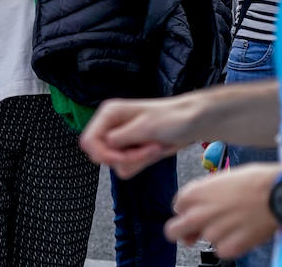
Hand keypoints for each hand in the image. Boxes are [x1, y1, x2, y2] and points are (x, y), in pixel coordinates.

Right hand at [80, 95, 197, 178]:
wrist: (193, 123)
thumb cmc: (172, 118)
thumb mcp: (145, 127)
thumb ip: (121, 137)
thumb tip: (105, 145)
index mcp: (109, 114)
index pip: (88, 141)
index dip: (103, 154)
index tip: (122, 157)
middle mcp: (111, 126)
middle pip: (100, 155)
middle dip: (123, 158)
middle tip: (145, 149)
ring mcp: (121, 139)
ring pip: (114, 164)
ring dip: (136, 160)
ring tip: (154, 147)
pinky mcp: (131, 150)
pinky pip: (126, 167)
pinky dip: (141, 163)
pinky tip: (154, 151)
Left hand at [166, 163, 281, 256]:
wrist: (278, 193)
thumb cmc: (254, 181)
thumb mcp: (221, 178)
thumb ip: (204, 193)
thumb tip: (196, 206)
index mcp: (194, 193)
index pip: (177, 207)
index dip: (188, 208)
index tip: (198, 209)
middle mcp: (198, 214)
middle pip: (173, 231)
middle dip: (182, 231)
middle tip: (194, 231)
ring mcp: (212, 233)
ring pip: (203, 240)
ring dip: (216, 234)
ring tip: (235, 221)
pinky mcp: (228, 248)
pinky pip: (221, 250)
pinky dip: (230, 244)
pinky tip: (242, 231)